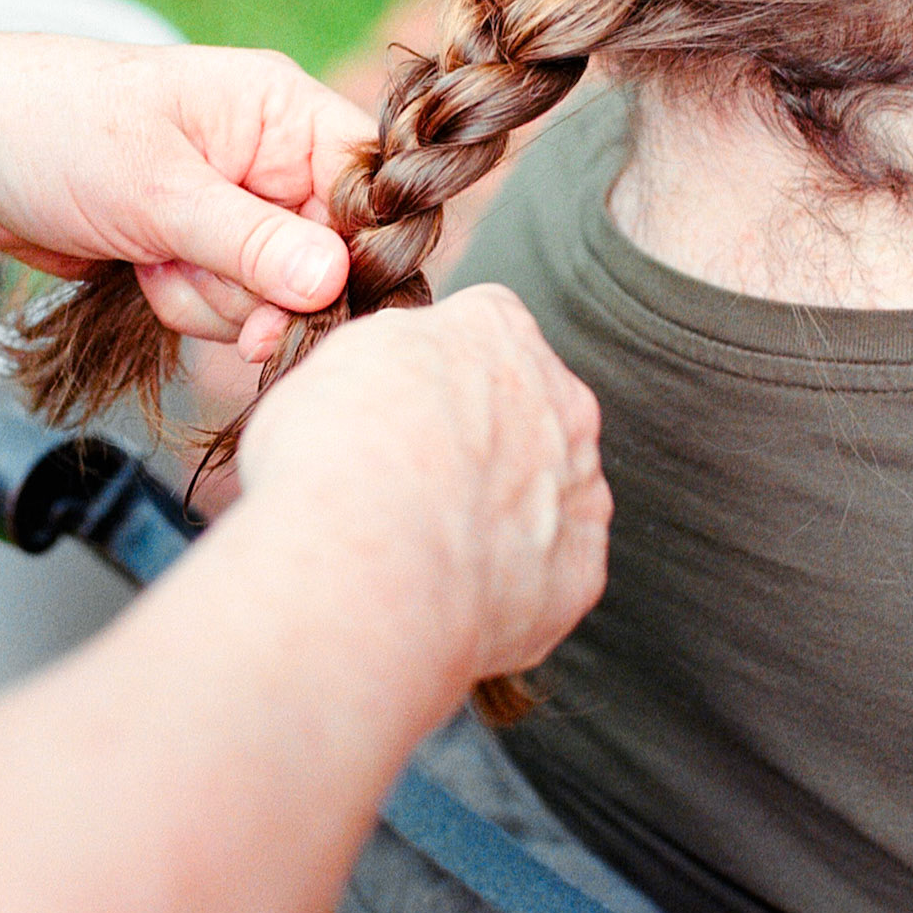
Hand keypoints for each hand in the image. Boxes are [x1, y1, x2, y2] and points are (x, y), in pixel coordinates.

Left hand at [0, 7, 373, 361]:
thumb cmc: (50, 127)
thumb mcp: (156, 189)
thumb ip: (250, 243)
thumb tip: (334, 280)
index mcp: (280, 110)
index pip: (365, 183)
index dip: (354, 242)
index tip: (320, 289)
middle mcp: (270, 158)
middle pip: (324, 254)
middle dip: (259, 285)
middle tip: (192, 273)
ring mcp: (235, 209)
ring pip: (274, 292)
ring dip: (211, 297)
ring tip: (151, 256)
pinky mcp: (200, 250)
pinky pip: (229, 306)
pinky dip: (186, 304)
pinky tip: (142, 270)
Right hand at [238, 286, 610, 686]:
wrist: (363, 569)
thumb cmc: (332, 456)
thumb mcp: (338, 361)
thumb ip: (393, 354)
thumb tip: (401, 371)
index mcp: (498, 331)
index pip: (483, 325)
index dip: (438, 370)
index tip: (403, 405)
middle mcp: (560, 399)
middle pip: (528, 407)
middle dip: (485, 438)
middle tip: (415, 482)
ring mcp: (579, 486)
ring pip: (548, 489)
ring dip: (505, 509)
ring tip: (430, 546)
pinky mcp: (581, 567)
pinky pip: (551, 567)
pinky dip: (513, 578)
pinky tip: (455, 588)